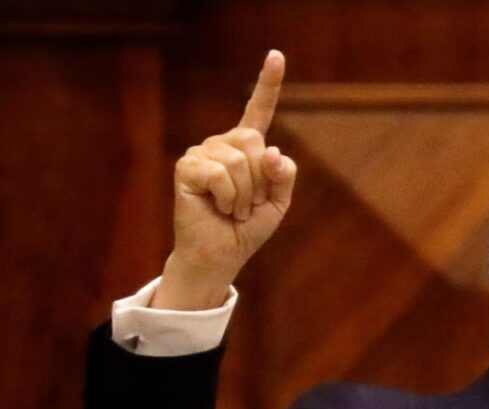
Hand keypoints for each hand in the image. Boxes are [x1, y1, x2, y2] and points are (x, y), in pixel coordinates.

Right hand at [153, 50, 296, 309]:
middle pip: (254, 141)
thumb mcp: (279, 202)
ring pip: (240, 159)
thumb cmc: (247, 228)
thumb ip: (283, 175)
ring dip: (245, 194)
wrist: (222, 254)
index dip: (268, 84)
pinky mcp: (186, 167)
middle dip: (260, 180)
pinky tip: (219, 207)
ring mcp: (202, 153)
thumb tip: (273, 152)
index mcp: (247, 148)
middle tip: (248, 204)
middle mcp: (223, 144)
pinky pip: (221, 173)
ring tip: (233, 209)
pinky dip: (228, 196)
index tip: (276, 56)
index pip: (259, 111)